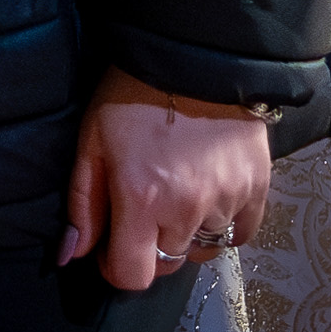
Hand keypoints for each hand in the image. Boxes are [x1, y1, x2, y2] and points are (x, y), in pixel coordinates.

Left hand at [59, 66, 274, 293]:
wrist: (194, 56)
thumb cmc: (131, 95)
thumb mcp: (92, 142)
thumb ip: (84, 204)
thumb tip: (73, 256)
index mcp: (142, 198)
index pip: (134, 275)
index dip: (118, 268)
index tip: (113, 249)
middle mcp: (188, 209)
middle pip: (168, 263)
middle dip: (149, 247)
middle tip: (143, 211)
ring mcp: (228, 200)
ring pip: (202, 249)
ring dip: (185, 236)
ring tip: (176, 198)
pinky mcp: (257, 188)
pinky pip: (240, 233)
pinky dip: (223, 226)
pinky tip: (209, 200)